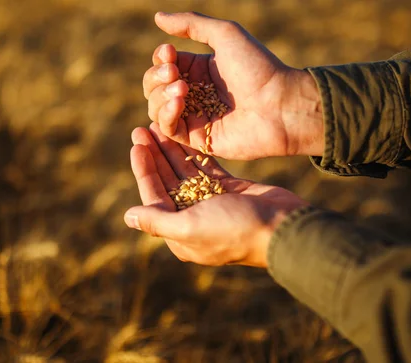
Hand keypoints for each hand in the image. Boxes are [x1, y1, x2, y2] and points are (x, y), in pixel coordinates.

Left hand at [124, 123, 308, 267]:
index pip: (154, 195)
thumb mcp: (190, 227)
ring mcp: (212, 203)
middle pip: (168, 181)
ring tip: (160, 125)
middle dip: (155, 155)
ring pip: (186, 172)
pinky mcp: (230, 190)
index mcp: (180, 233)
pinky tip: (185, 134)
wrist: (283, 228)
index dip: (144, 169)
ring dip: (172, 150)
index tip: (136, 144)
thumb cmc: (236, 231)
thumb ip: (158, 220)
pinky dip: (195, 152)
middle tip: (142, 128)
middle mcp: (193, 218)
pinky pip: (206, 168)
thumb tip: (127, 216)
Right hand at [143, 12, 323, 159]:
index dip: (160, 58)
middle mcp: (196, 94)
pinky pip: (168, 129)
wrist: (279, 105)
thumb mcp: (225, 34)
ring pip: (156, 107)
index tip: (170, 52)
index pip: (164, 64)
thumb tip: (157, 17)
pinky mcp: (197, 139)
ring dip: (160, 95)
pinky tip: (178, 103)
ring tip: (182, 89)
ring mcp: (196, 117)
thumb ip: (191, 24)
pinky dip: (165, 115)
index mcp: (201, 70)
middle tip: (174, 73)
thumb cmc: (257, 67)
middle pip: (155, 86)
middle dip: (157, 76)